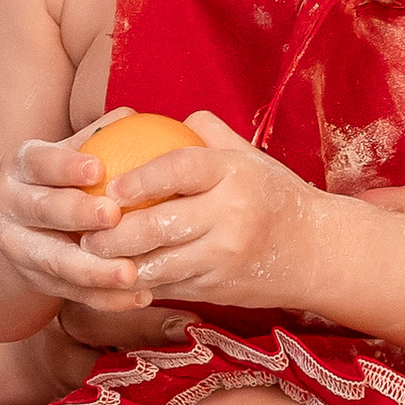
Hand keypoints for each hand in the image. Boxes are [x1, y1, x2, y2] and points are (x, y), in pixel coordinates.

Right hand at [0, 126, 161, 309]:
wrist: (19, 226)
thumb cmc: (59, 178)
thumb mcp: (68, 153)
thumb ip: (98, 136)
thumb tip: (134, 115)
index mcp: (19, 166)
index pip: (39, 162)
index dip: (65, 166)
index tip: (97, 169)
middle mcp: (9, 205)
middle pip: (42, 211)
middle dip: (76, 215)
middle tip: (114, 217)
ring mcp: (17, 247)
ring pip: (54, 262)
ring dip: (94, 270)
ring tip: (131, 273)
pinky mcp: (34, 281)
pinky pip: (71, 293)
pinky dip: (105, 298)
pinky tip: (139, 296)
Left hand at [77, 108, 321, 309]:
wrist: (318, 251)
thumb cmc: (275, 196)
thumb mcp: (250, 158)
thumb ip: (208, 136)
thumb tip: (160, 116)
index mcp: (236, 173)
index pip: (180, 169)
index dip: (141, 178)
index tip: (112, 185)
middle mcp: (232, 215)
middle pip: (159, 224)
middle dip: (113, 231)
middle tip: (86, 230)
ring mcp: (226, 256)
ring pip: (159, 263)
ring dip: (119, 263)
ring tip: (91, 257)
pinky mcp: (220, 288)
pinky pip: (171, 286)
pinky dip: (141, 283)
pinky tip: (118, 278)